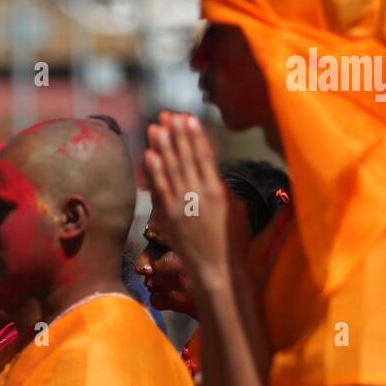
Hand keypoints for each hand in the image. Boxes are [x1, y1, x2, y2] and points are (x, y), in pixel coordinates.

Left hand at [143, 113, 246, 288]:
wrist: (218, 271)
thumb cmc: (233, 242)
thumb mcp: (237, 210)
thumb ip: (223, 189)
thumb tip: (212, 172)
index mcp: (219, 191)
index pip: (204, 156)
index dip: (194, 135)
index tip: (188, 117)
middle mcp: (199, 195)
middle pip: (184, 158)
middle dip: (176, 134)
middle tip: (168, 114)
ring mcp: (182, 206)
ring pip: (170, 170)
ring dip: (162, 146)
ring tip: (156, 127)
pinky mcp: (169, 217)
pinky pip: (159, 189)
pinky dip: (153, 171)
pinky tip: (148, 155)